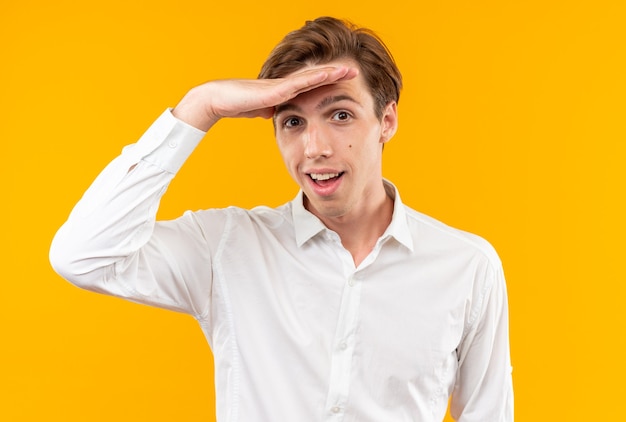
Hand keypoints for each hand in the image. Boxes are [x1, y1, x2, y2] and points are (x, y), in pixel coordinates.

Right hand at [172, 65, 357, 130]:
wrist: (219, 100)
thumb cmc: (237, 104)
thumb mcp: (261, 110)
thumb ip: (271, 110)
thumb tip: (277, 115)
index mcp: (284, 92)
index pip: (312, 86)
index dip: (329, 83)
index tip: (345, 83)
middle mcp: (286, 85)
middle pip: (316, 78)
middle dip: (336, 75)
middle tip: (355, 71)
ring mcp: (282, 85)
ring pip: (312, 77)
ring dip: (331, 73)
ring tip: (349, 70)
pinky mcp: (276, 90)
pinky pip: (300, 84)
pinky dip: (315, 78)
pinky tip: (329, 75)